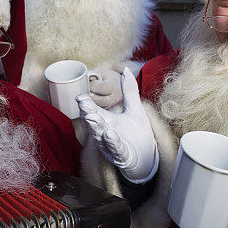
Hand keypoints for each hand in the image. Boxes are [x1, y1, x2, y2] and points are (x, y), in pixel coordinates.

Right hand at [76, 68, 158, 182]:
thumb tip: (126, 70)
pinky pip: (116, 149)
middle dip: (88, 114)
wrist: (147, 157)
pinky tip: (110, 134)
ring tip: (93, 117)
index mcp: (106, 120)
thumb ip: (129, 90)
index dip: (86, 105)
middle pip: (93, 123)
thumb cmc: (137, 133)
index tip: (80, 97)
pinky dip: (112, 142)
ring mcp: (111, 145)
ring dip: (96, 127)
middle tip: (83, 106)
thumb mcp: (135, 109)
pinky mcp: (122, 156)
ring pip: (100, 136)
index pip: (92, 111)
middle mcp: (105, 132)